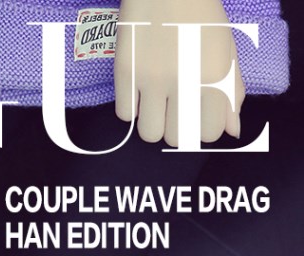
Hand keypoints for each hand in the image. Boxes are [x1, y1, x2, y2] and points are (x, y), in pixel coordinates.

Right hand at [114, 0, 243, 145]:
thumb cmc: (199, 15)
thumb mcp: (225, 50)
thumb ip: (231, 91)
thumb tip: (232, 130)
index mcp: (214, 77)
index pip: (209, 134)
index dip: (202, 129)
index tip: (197, 116)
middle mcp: (183, 82)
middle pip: (175, 139)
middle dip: (175, 128)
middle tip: (174, 108)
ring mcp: (151, 79)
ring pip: (148, 133)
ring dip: (152, 123)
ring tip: (155, 103)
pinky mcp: (125, 73)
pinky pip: (125, 115)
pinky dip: (131, 109)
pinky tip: (138, 92)